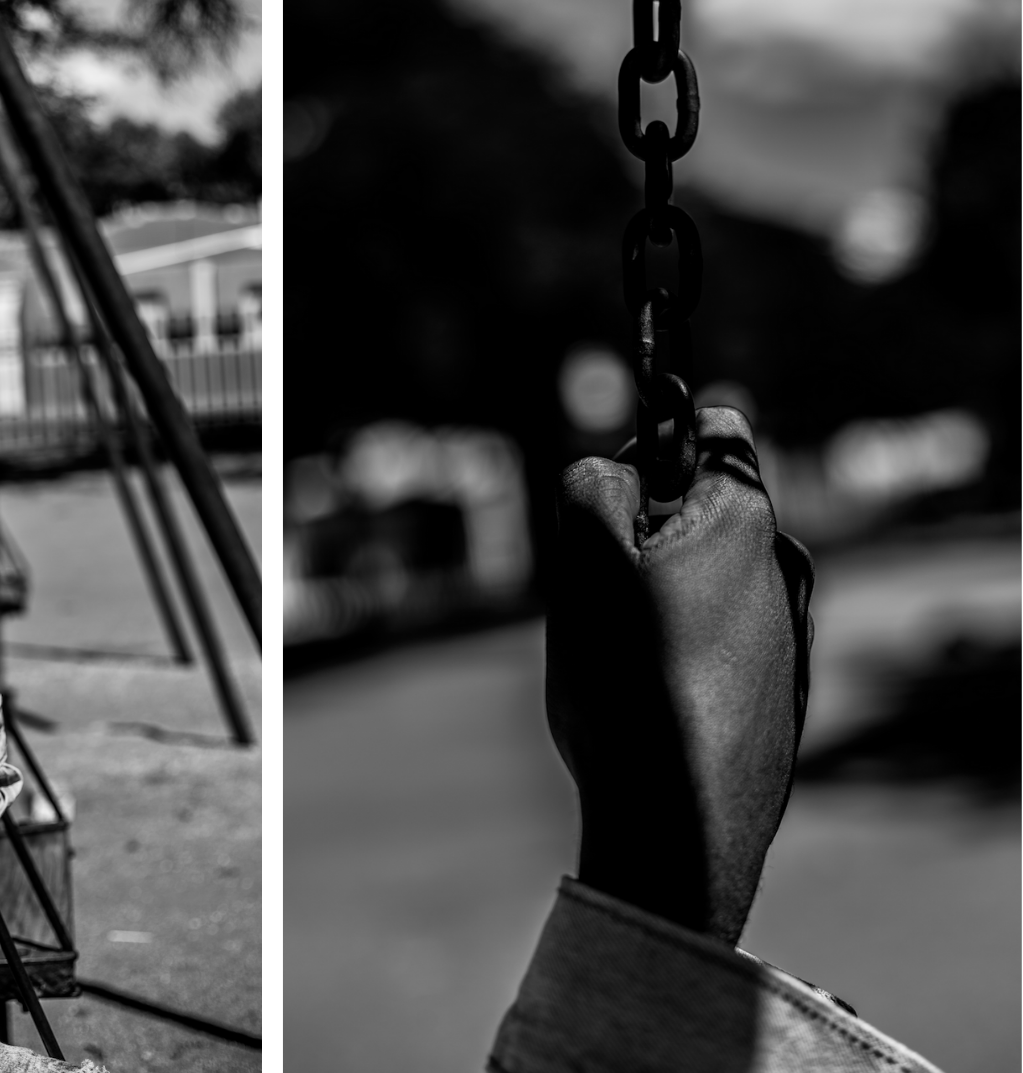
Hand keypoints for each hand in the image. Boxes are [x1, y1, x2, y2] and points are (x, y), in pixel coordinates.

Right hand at [545, 406, 813, 945]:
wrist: (680, 824)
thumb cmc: (629, 681)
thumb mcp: (585, 558)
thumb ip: (594, 483)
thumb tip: (613, 473)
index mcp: (746, 519)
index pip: (713, 431)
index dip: (651, 450)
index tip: (611, 505)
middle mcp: (785, 568)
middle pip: (701, 516)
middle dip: (644, 538)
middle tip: (598, 596)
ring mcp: (789, 635)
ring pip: (706, 583)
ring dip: (660, 600)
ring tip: (619, 661)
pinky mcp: (781, 693)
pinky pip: (719, 643)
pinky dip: (682, 653)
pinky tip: (649, 703)